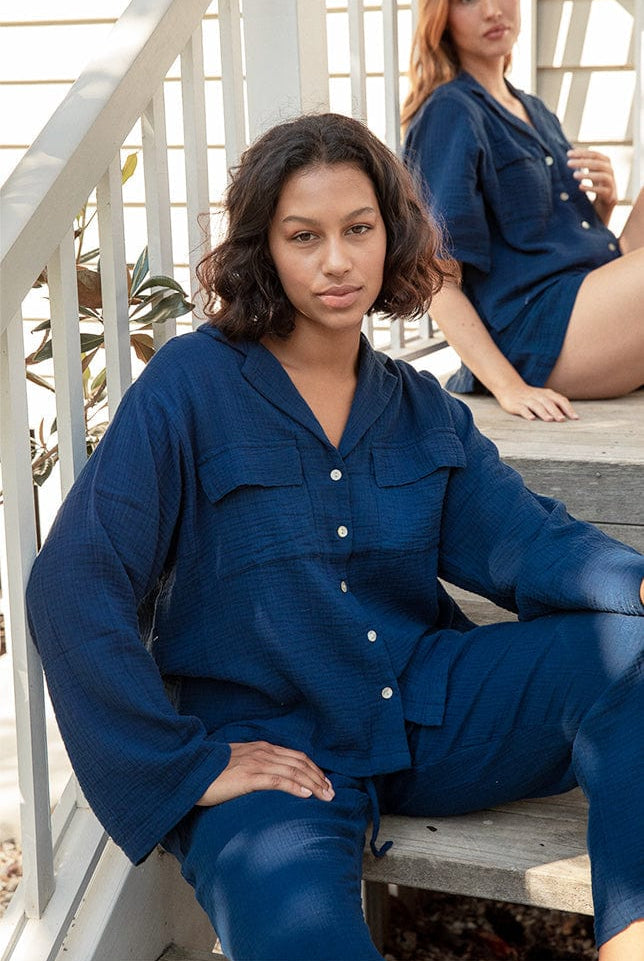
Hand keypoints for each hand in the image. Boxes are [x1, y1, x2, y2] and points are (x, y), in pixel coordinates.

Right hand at [196, 741, 334, 806]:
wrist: (191, 769)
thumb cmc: (212, 770)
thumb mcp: (238, 763)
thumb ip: (255, 766)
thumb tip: (267, 779)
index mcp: (261, 748)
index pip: (295, 756)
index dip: (313, 768)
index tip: (324, 781)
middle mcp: (263, 752)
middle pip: (300, 763)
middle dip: (319, 777)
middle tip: (332, 792)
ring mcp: (257, 763)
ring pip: (294, 771)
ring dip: (314, 784)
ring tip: (326, 796)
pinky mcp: (250, 777)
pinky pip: (279, 781)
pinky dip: (296, 787)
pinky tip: (307, 795)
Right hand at [493, 382, 578, 421]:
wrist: (510, 389)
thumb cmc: (531, 397)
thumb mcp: (545, 398)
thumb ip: (556, 405)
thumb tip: (569, 415)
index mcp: (547, 394)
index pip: (560, 400)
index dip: (568, 408)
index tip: (575, 418)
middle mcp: (538, 396)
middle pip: (549, 403)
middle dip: (556, 411)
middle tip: (562, 420)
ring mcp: (527, 400)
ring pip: (536, 406)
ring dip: (543, 412)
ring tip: (549, 420)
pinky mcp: (517, 405)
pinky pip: (523, 409)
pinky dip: (527, 413)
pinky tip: (531, 419)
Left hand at [567, 148, 617, 224]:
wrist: (603, 210)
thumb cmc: (594, 189)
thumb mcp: (589, 174)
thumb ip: (584, 164)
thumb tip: (569, 152)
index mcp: (605, 165)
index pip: (595, 154)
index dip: (582, 153)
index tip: (568, 154)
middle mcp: (610, 172)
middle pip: (599, 164)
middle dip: (583, 162)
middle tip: (568, 163)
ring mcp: (612, 185)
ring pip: (603, 176)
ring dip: (588, 175)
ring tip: (574, 175)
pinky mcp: (611, 197)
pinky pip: (603, 191)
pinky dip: (592, 188)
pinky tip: (580, 187)